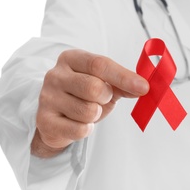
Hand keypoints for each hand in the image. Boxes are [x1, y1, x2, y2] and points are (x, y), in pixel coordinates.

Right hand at [31, 49, 148, 157]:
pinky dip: (86, 129)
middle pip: (94, 87)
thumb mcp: (103, 83)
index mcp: (71, 59)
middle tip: (101, 99)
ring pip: (88, 111)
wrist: (56, 119)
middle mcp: (55, 75)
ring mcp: (47, 98)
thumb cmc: (83, 96)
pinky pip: (79, 129)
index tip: (144, 87)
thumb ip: (122, 83)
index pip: (99, 64)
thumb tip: (143, 87)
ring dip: (95, 115)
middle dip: (105, 98)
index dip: (123, 76)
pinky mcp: (45, 121)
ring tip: (87, 111)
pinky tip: (78, 123)